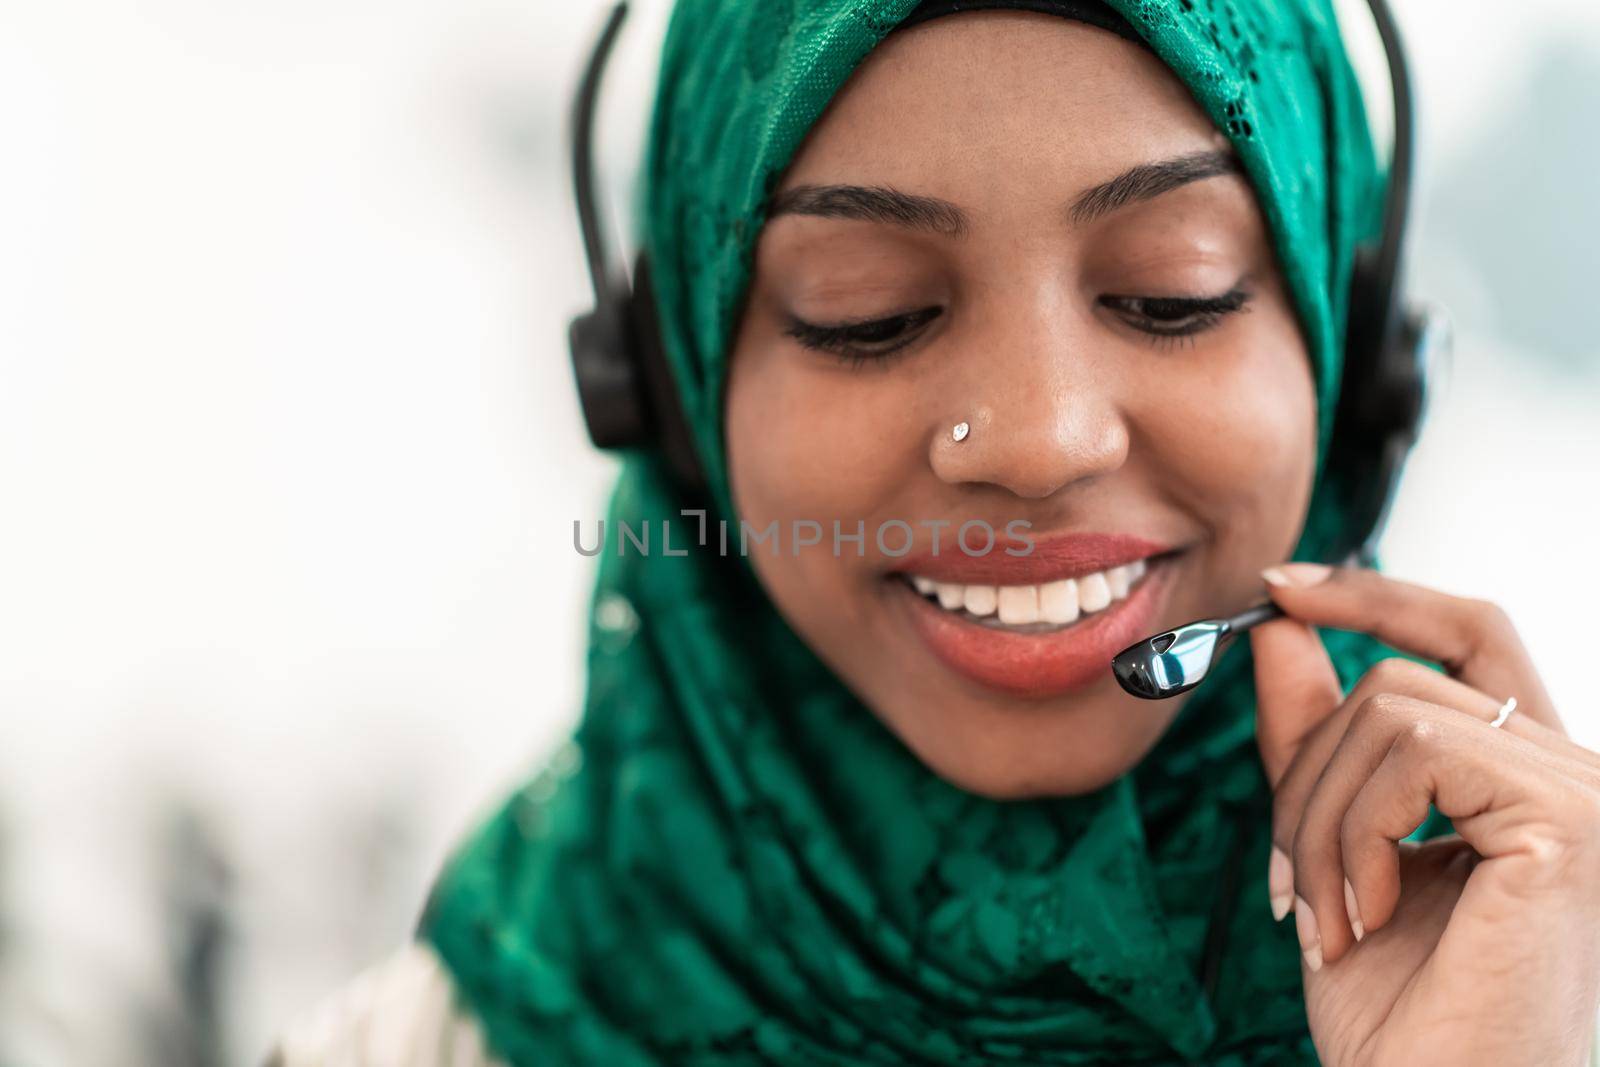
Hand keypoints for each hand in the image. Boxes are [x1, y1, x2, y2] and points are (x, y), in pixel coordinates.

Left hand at [1249, 563, 1599, 1066]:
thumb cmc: (1395, 1005)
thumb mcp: (1329, 845)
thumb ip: (1312, 736)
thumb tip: (1278, 625)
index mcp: (1527, 777)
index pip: (1464, 634)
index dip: (1373, 596)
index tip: (1278, 589)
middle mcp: (1575, 772)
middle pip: (1400, 676)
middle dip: (1306, 766)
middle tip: (1281, 876)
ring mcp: (1583, 792)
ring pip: (1388, 709)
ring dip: (1317, 818)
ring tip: (1327, 915)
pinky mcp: (1569, 819)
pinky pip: (1412, 752)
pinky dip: (1353, 833)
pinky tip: (1367, 915)